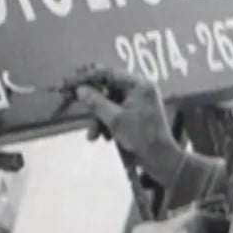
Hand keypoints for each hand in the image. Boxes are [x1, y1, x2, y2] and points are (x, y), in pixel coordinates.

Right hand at [66, 63, 182, 182]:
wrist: (160, 159)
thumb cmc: (140, 136)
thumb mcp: (114, 119)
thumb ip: (95, 102)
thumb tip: (80, 89)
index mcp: (139, 84)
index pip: (109, 74)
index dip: (88, 78)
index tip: (72, 82)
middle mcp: (140, 89)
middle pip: (108, 90)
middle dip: (94, 106)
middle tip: (75, 106)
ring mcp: (139, 101)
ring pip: (110, 104)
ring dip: (99, 119)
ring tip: (93, 136)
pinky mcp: (136, 114)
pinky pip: (117, 113)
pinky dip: (108, 123)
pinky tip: (104, 137)